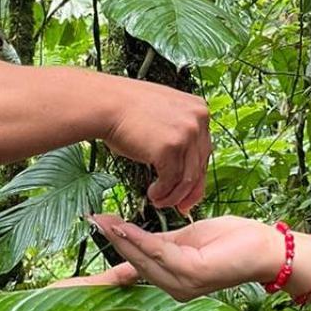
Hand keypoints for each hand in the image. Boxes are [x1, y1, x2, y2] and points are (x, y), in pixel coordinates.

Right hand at [86, 214, 280, 299]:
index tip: (93, 235)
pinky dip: (139, 239)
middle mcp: (174, 288)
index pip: (135, 271)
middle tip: (94, 220)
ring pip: (143, 259)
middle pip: (135, 263)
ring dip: (121, 237)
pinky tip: (125, 226)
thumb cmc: (232, 241)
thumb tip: (131, 235)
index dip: (113, 255)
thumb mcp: (188, 239)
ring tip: (103, 220)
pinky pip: (159, 253)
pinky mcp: (192, 273)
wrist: (265, 247)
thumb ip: (161, 241)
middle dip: (113, 240)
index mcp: (173, 281)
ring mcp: (183, 284)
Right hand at [100, 79, 210, 214]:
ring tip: (160, 202)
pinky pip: (171, 180)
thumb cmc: (128, 112)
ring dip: (174, 196)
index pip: (204, 151)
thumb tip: (184, 170)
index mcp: (200, 110)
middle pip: (199, 166)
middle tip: (179, 206)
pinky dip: (162, 192)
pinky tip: (152, 194)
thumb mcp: (165, 117)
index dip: (197, 175)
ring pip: (187, 178)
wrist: (107, 105)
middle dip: (188, 191)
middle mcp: (198, 120)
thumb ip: (180, 136)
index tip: (189, 192)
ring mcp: (187, 133)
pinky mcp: (171, 147)